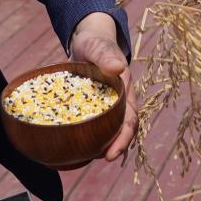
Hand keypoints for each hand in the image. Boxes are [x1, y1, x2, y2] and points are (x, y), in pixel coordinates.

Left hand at [68, 12, 136, 160]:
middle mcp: (117, 103)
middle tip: (101, 160)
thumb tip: (118, 67)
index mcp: (124, 92)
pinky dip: (85, 135)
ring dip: (99, 145)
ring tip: (84, 158)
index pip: (129, 121)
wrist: (86, 41)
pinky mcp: (89, 107)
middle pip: (120, 130)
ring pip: (106, 130)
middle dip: (114, 147)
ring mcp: (104, 106)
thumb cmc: (94, 43)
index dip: (123, 139)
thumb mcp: (97, 46)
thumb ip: (105, 55)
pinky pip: (90, 124)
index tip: (111, 155)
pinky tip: (71, 145)